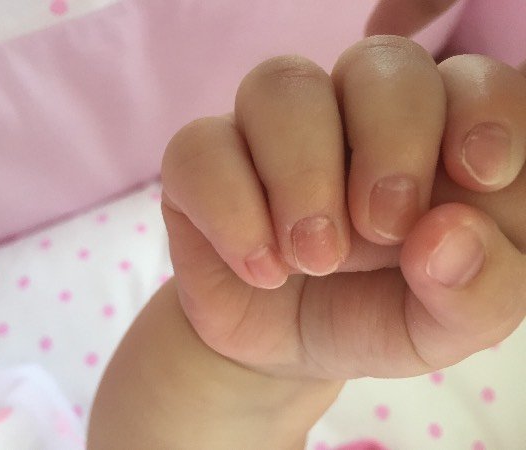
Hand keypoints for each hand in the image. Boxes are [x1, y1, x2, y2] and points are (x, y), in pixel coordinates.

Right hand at [161, 36, 525, 379]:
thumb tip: (449, 237)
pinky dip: (232, 210)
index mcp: (432, 139)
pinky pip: (200, 148)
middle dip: (391, 141)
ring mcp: (272, 132)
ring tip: (314, 260)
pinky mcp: (202, 162)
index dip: (483, 108)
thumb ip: (480, 289)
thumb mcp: (446, 325)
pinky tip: (261, 269)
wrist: (285, 349)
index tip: (479, 175)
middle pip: (378, 62)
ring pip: (279, 85)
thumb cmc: (376, 316)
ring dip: (303, 175)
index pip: (471, 79)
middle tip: (382, 228)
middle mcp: (352, 117)